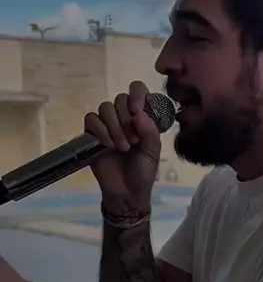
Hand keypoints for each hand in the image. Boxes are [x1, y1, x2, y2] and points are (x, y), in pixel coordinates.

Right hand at [84, 81, 161, 215]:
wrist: (127, 192)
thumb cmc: (143, 171)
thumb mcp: (153, 151)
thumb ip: (150, 131)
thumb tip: (138, 113)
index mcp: (142, 117)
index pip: (137, 90)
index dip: (137, 94)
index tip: (137, 110)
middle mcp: (124, 117)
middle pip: (120, 99)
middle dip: (127, 118)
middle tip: (134, 140)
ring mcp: (107, 124)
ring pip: (105, 107)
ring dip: (115, 127)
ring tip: (123, 147)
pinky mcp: (92, 134)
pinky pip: (91, 119)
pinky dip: (100, 130)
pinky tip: (108, 145)